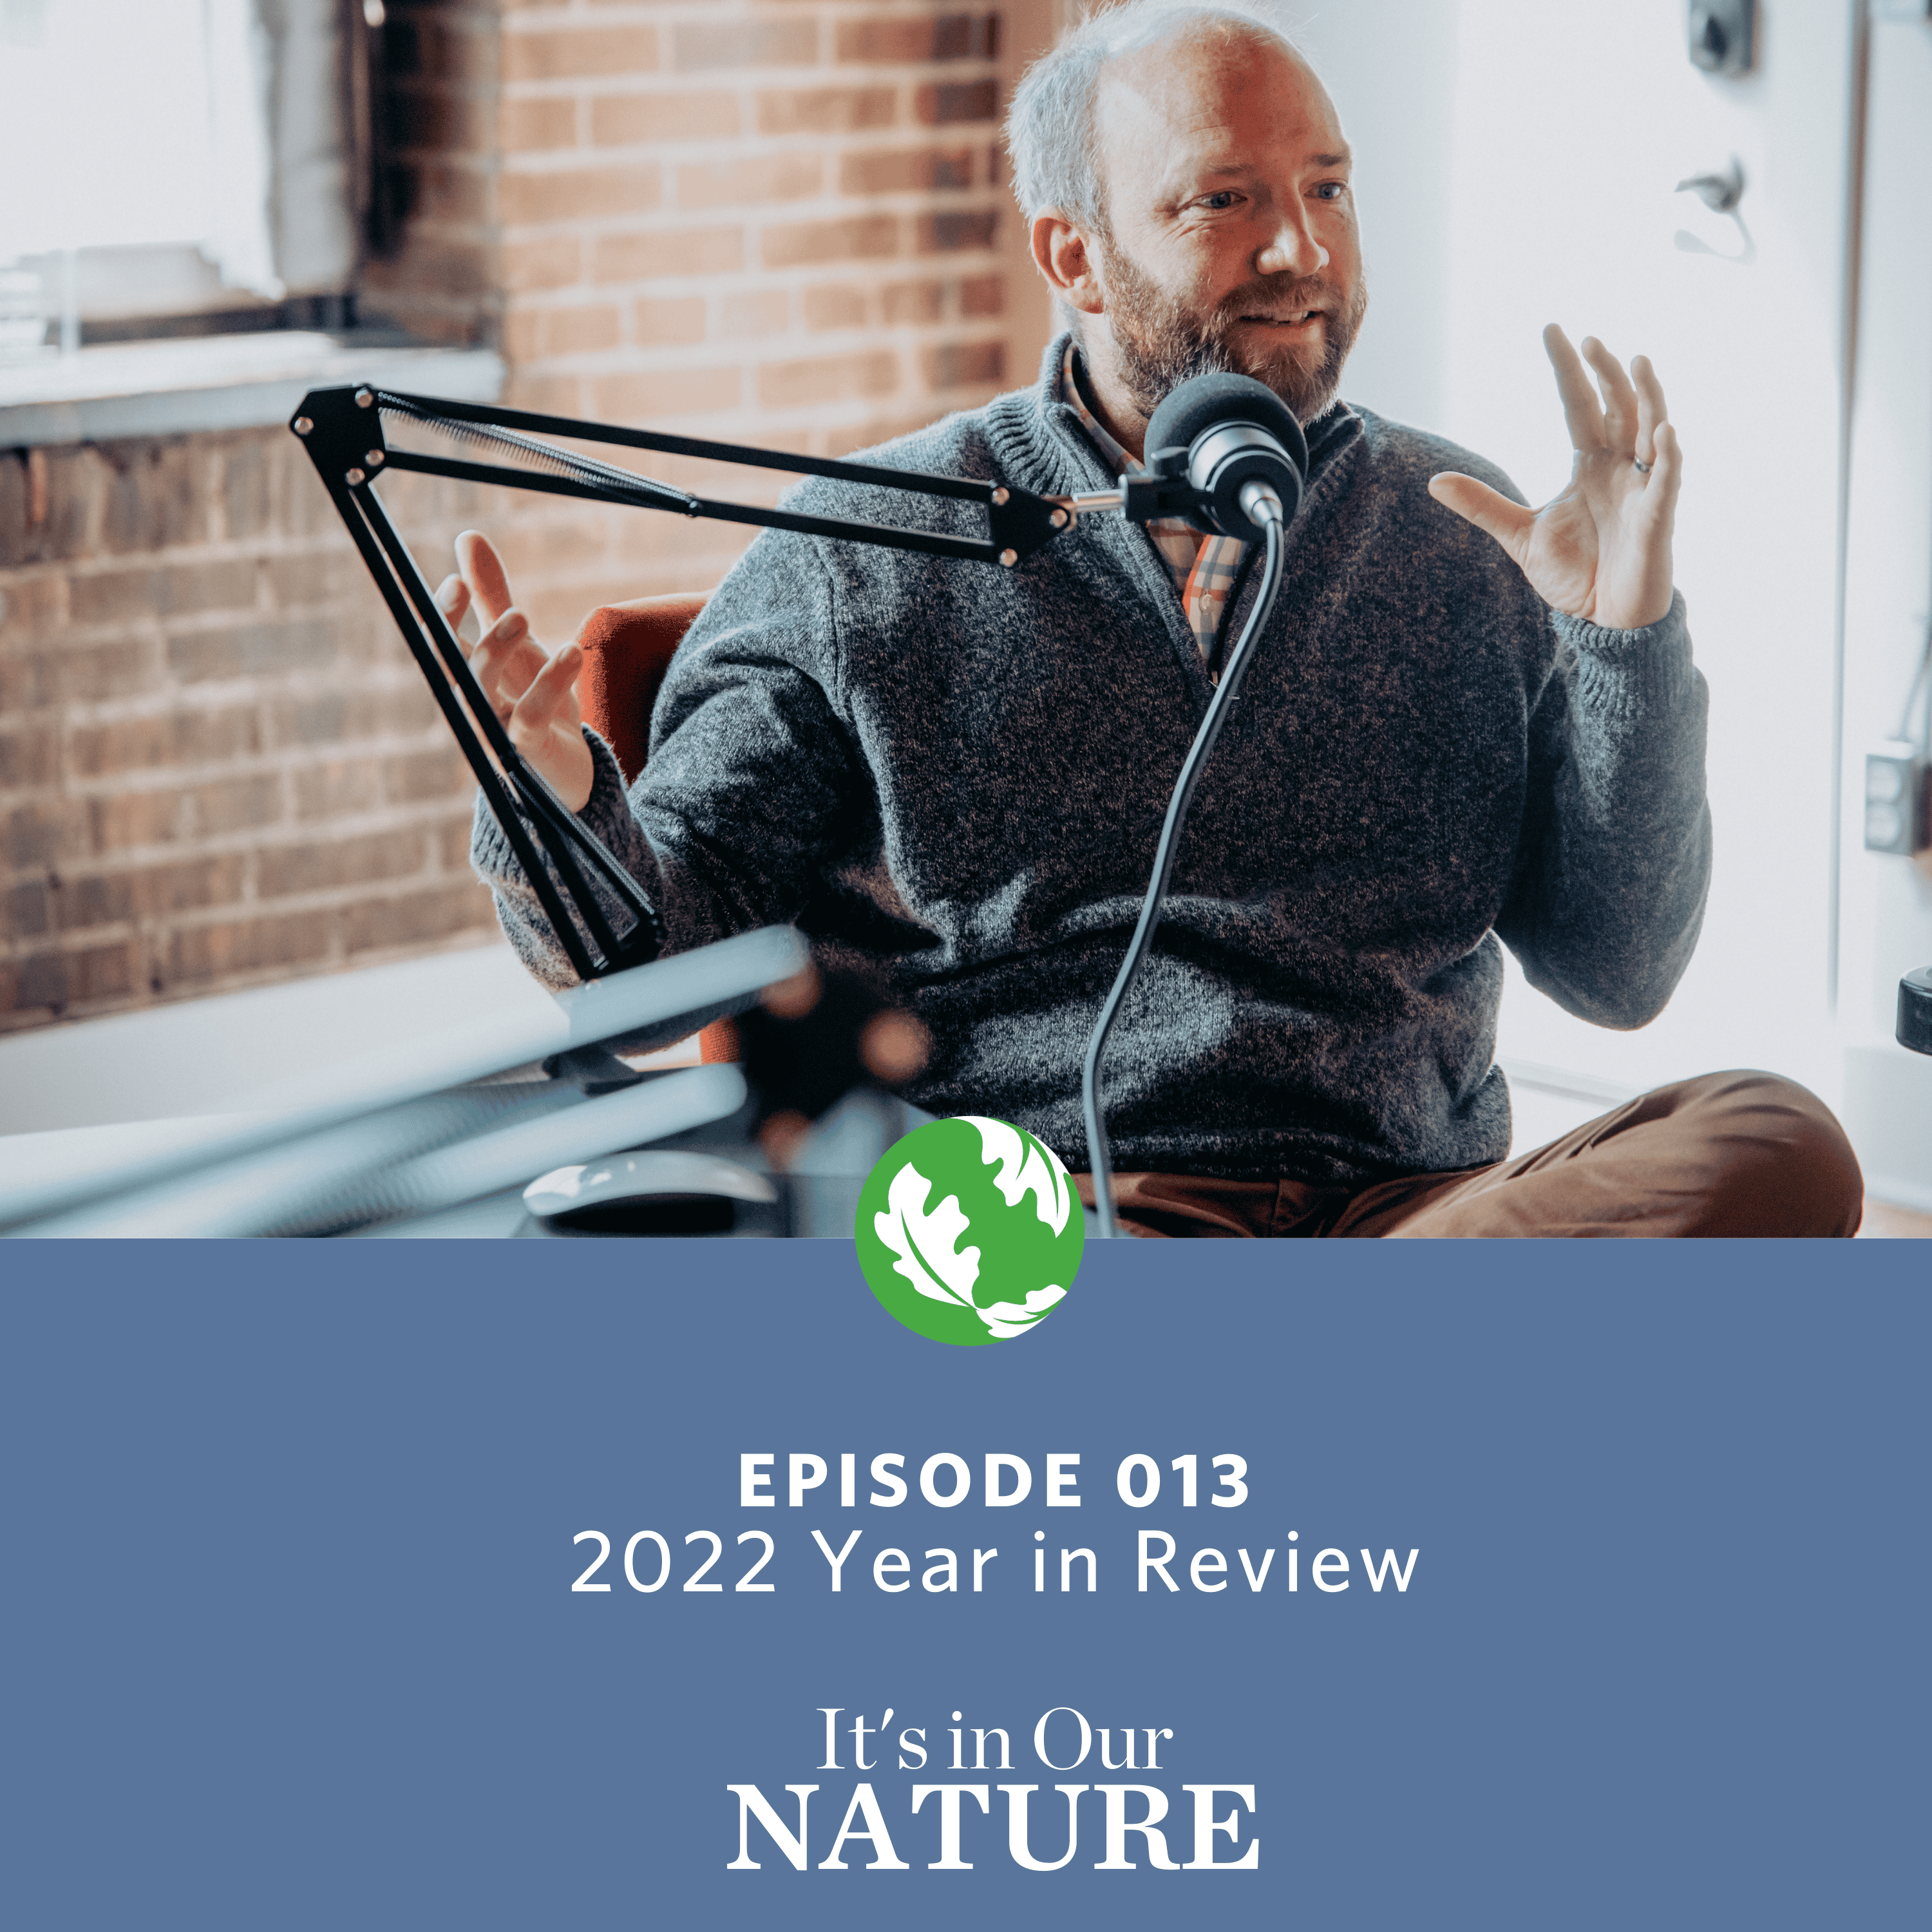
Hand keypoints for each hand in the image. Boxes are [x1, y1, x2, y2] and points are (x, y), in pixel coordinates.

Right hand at [435, 530, 594, 811]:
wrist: (568, 769)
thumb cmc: (535, 701)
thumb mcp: (520, 644)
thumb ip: (494, 595)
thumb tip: (467, 537)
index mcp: (463, 674)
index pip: (437, 639)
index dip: (438, 611)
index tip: (453, 579)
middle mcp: (469, 703)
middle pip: (447, 663)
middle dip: (453, 627)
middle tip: (473, 589)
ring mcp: (493, 731)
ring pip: (479, 691)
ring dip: (495, 650)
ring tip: (523, 615)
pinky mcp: (526, 752)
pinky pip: (529, 718)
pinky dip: (549, 684)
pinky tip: (571, 654)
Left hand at [1427, 325, 1680, 630]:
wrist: (1602, 619)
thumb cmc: (1573, 574)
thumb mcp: (1518, 535)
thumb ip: (1482, 505)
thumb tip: (1434, 481)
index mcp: (1589, 464)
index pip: (1580, 405)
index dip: (1568, 369)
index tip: (1553, 329)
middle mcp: (1620, 467)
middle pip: (1617, 406)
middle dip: (1604, 371)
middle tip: (1586, 339)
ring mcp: (1643, 488)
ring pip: (1651, 429)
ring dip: (1646, 395)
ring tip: (1635, 360)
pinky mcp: (1657, 518)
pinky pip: (1667, 480)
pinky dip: (1668, 455)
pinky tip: (1664, 429)